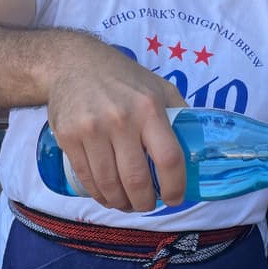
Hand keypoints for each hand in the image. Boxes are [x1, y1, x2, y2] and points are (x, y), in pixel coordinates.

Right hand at [46, 34, 186, 211]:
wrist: (74, 63)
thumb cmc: (123, 78)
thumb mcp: (159, 86)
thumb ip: (178, 114)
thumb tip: (199, 147)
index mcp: (149, 108)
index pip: (168, 158)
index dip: (174, 186)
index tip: (174, 198)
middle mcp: (120, 119)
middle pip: (136, 179)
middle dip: (145, 203)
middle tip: (147, 205)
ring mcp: (91, 129)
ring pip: (109, 184)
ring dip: (121, 203)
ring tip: (127, 204)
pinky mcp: (68, 137)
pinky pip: (87, 177)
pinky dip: (99, 194)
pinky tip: (107, 196)